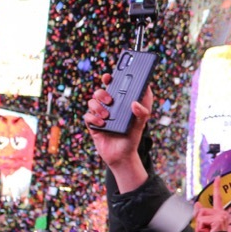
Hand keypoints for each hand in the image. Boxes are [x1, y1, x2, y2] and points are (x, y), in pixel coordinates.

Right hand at [84, 73, 152, 192]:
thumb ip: (143, 112)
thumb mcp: (141, 124)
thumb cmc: (132, 136)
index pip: (117, 85)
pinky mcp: (93, 125)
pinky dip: (94, 118)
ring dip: (98, 106)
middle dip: (103, 92)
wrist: (122, 156)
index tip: (112, 75)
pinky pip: (88, 116)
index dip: (114, 77)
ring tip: (107, 115)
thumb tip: (135, 103)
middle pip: (102, 91)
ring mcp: (100, 114)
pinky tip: (102, 123)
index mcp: (122, 102)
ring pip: (92, 101)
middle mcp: (110, 106)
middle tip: (110, 99)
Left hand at [193, 185, 229, 231]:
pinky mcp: (218, 220)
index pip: (218, 198)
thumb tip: (197, 203)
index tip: (218, 177)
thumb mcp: (204, 226)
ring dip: (200, 227)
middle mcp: (222, 213)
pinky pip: (202, 221)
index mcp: (220, 214)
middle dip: (199, 222)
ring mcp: (221, 216)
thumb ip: (200, 215)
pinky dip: (201, 229)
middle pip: (201, 210)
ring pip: (200, 216)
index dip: (217, 186)